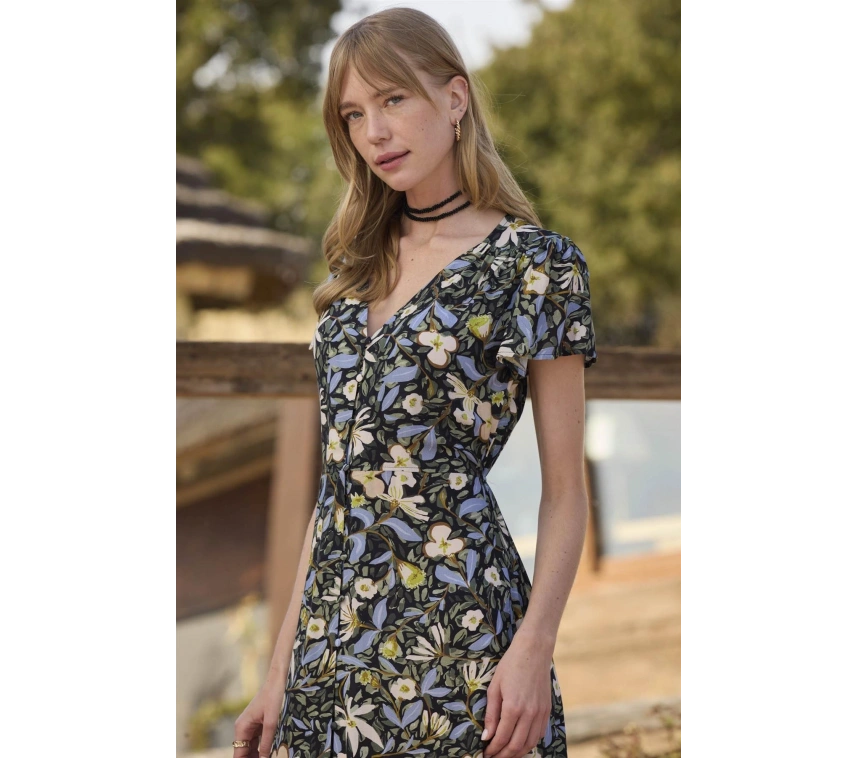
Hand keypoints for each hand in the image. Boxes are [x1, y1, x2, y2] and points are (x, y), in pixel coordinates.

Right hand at [233, 673, 286, 757]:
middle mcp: (242, 728)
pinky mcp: (257, 724)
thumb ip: (267, 743)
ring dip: (256, 755)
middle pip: (243, 752)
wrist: (278, 679)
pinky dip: (261, 749)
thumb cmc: (273, 697)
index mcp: (241, 728)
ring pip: (250, 748)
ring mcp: (250, 726)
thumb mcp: (271, 723)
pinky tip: (269, 754)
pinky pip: (256, 741)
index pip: (238, 754)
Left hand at [480, 629, 553, 757]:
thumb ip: (491, 713)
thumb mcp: (495, 687)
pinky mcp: (547, 710)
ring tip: (505, 754)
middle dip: (503, 755)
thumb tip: (487, 736)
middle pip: (516, 746)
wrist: (533, 651)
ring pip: (530, 743)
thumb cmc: (510, 665)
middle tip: (493, 757)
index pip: (502, 738)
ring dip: (517, 753)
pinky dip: (529, 743)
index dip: (492, 749)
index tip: (485, 752)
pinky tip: (520, 743)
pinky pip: (539, 734)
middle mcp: (529, 713)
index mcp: (513, 707)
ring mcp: (540, 713)